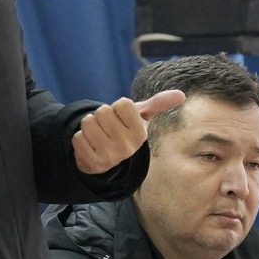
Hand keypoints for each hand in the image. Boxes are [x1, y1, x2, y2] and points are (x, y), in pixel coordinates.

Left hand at [72, 90, 187, 175]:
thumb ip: (158, 104)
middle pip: (102, 111)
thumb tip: (181, 95)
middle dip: (102, 117)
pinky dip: (80, 139)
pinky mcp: (92, 163)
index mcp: (141, 133)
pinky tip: (90, 146)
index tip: (121, 119)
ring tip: (99, 136)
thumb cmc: (123, 131)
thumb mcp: (140, 117)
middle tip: (108, 128)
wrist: (106, 158)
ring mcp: (110, 156)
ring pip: (88, 122)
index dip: (118, 108)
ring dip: (89, 127)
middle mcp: (128, 146)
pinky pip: (77, 138)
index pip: (122, 103)